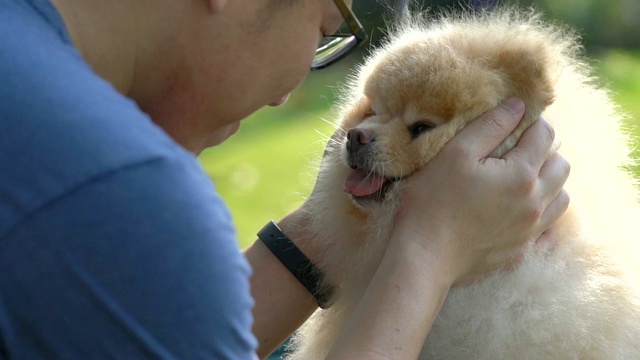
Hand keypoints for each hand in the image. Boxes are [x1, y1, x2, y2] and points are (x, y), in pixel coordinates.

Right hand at [392, 97, 569, 285]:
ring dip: (548, 183)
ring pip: (561, 198)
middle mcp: (535, 203)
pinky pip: (548, 230)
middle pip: (561, 166)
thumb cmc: (433, 201)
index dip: (530, 122)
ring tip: (520, 180)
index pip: (544, 135)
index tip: (512, 123)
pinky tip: (520, 212)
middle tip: (516, 150)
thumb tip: (518, 105)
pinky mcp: (520, 252)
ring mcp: (530, 231)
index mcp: (521, 174)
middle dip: (545, 151)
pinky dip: (542, 215)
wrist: (424, 256)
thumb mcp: (456, 153)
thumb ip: (490, 125)